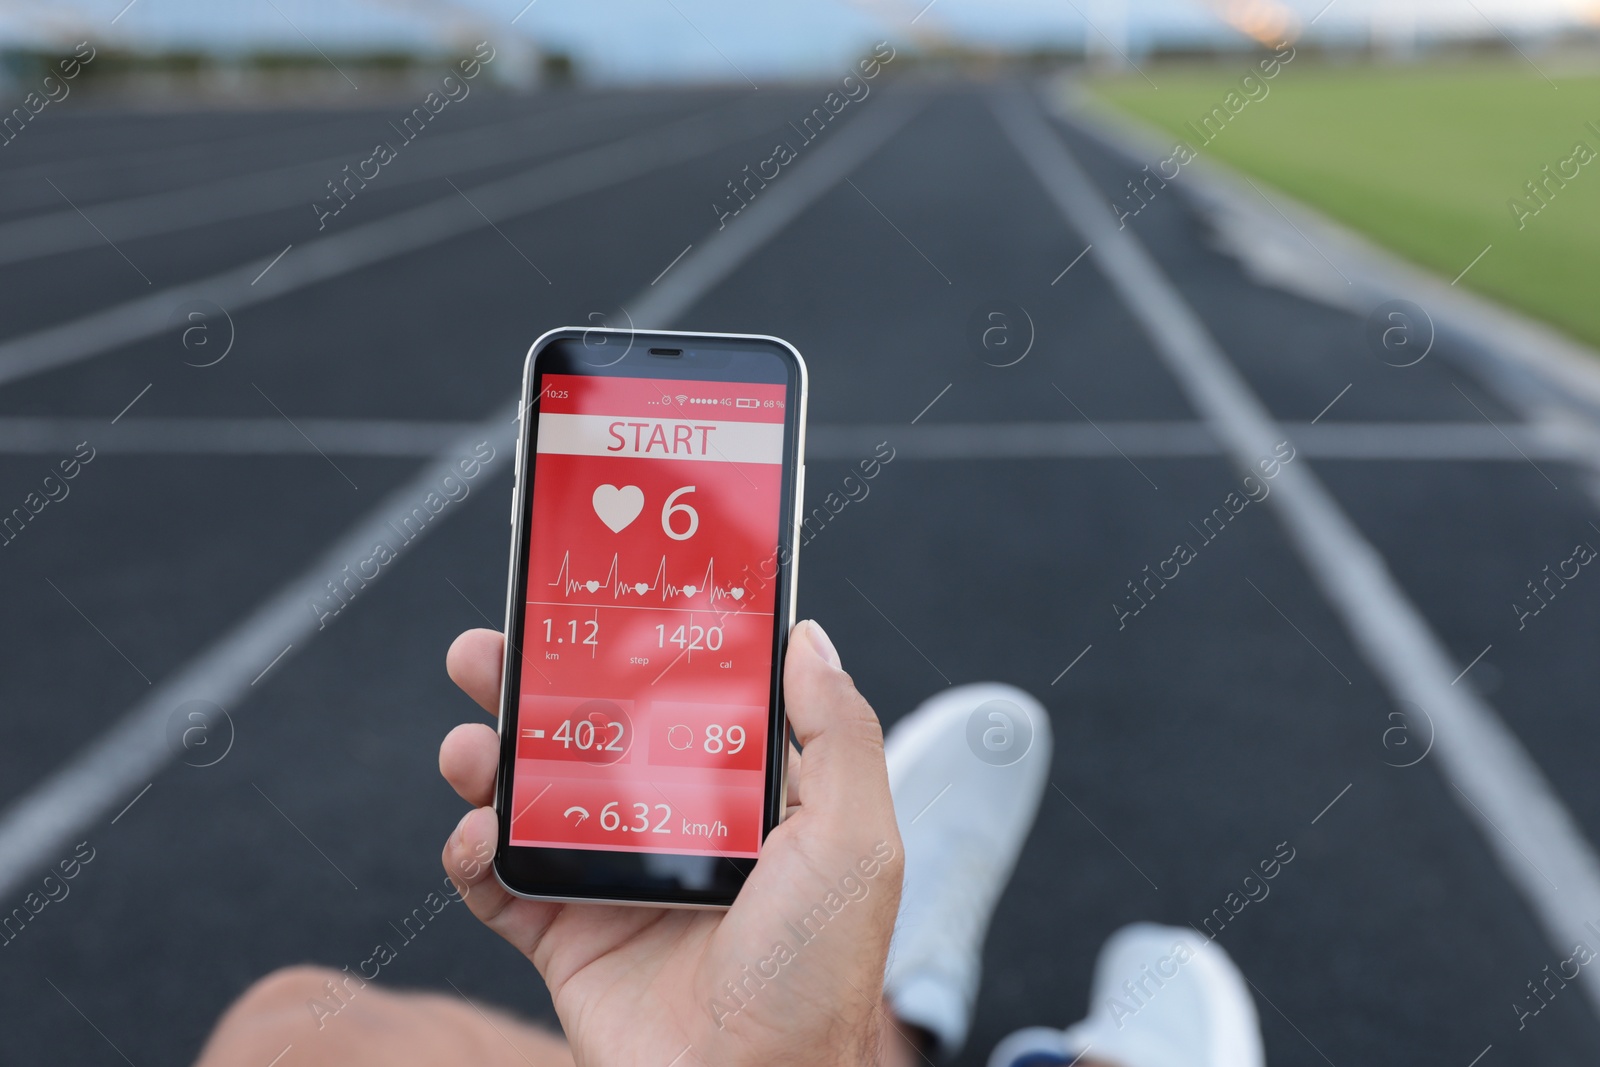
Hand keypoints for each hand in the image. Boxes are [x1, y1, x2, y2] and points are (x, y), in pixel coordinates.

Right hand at [439, 620, 904, 1066]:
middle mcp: (679, 830)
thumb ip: (836, 734)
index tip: (602, 594)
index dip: (643, 647)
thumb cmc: (814, 978)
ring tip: (469, 743)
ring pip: (534, 798)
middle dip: (536, 687)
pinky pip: (499, 884)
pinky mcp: (567, 938)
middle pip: (594, 736)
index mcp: (749, 800)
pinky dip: (470, 853)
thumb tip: (806, 635)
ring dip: (490, 758)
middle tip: (490, 650)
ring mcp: (617, 883)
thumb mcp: (855, 843)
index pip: (687, 701)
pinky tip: (472, 836)